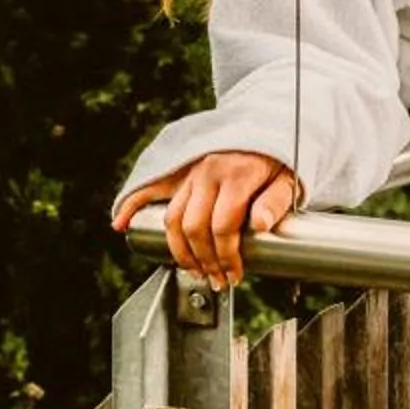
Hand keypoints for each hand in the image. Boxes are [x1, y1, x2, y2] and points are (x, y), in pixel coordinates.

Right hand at [112, 151, 298, 287]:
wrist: (263, 128)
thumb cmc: (277, 161)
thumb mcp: (288, 179)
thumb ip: (275, 202)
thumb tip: (259, 225)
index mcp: (236, 175)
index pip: (223, 225)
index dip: (226, 256)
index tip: (235, 274)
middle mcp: (208, 172)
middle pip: (194, 226)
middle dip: (204, 261)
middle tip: (217, 281)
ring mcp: (191, 172)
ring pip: (173, 217)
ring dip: (180, 251)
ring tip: (194, 272)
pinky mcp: (180, 173)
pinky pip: (149, 188)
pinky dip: (132, 206)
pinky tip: (121, 224)